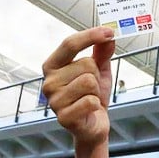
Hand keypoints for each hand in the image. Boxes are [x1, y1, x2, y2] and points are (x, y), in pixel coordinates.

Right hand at [41, 27, 115, 148]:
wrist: (93, 125)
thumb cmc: (92, 95)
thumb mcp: (99, 70)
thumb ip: (102, 52)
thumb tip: (109, 36)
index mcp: (52, 66)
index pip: (69, 44)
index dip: (90, 35)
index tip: (109, 32)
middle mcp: (48, 82)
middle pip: (86, 64)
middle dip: (96, 75)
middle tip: (92, 88)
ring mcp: (54, 101)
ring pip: (89, 82)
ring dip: (96, 91)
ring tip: (90, 99)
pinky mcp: (63, 117)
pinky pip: (90, 101)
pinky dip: (96, 105)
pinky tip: (89, 111)